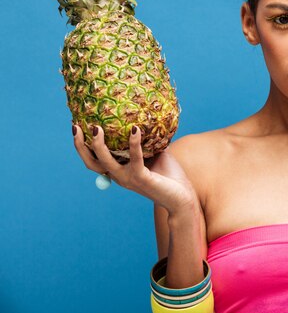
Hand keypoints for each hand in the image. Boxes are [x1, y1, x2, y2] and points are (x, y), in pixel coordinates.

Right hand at [72, 124, 196, 214]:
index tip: (77, 126)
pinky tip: (135, 129)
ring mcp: (128, 179)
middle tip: (76, 127)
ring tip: (97, 128)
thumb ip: (147, 139)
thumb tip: (144, 117)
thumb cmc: (169, 176)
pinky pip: (135, 159)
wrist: (182, 198)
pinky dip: (134, 144)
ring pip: (106, 162)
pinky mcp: (141, 179)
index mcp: (119, 171)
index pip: (94, 159)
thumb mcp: (155, 153)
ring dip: (99, 145)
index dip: (83, 145)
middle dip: (80, 145)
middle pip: (92, 162)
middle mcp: (119, 176)